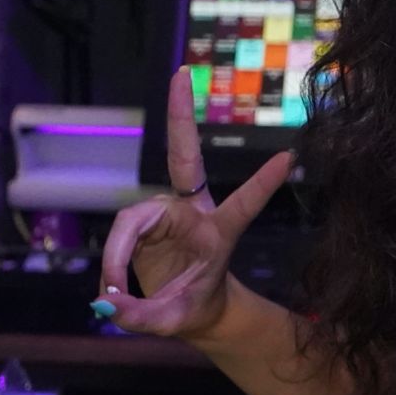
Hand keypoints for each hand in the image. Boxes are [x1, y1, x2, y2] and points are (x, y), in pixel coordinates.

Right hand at [97, 66, 294, 341]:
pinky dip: (111, 261)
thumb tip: (105, 303)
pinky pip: (120, 232)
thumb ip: (141, 316)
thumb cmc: (194, 308)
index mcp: (220, 233)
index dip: (262, 184)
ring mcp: (167, 213)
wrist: (191, 310)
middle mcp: (194, 213)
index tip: (290, 158)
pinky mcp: (143, 221)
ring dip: (118, 253)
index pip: (244, 205)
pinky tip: (109, 288)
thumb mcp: (174, 321)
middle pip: (184, 161)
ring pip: (133, 218)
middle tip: (181, 74)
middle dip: (180, 116)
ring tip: (112, 289)